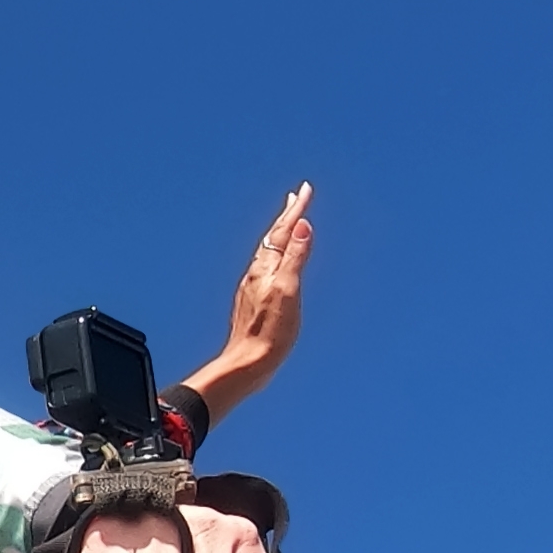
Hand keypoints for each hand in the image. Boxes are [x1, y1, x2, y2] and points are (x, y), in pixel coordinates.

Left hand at [188, 184, 314, 422]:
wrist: (247, 363)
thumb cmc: (270, 332)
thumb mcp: (289, 291)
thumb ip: (296, 258)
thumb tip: (303, 226)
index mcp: (265, 268)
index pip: (283, 231)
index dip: (296, 210)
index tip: (306, 189)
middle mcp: (257, 273)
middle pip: (274, 237)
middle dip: (287, 216)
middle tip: (296, 196)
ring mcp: (254, 286)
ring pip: (270, 251)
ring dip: (281, 233)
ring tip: (289, 223)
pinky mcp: (255, 300)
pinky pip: (268, 267)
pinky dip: (277, 254)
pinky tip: (277, 262)